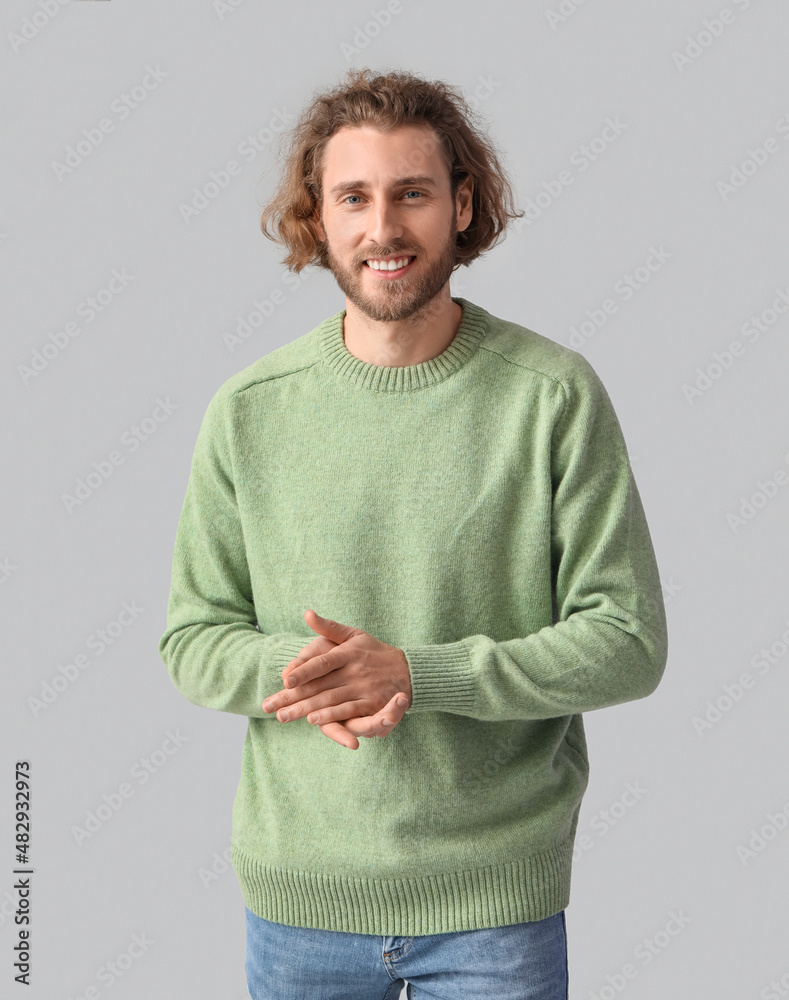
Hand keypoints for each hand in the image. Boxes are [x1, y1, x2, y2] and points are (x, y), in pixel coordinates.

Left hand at [262, 610, 412, 749]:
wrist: (408, 671)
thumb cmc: (374, 652)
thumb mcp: (354, 634)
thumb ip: (328, 627)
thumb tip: (306, 613)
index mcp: (349, 652)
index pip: (322, 661)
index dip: (303, 670)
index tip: (284, 679)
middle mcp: (355, 670)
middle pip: (320, 685)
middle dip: (293, 697)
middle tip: (270, 706)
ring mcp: (363, 688)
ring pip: (330, 700)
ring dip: (306, 709)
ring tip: (284, 716)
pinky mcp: (371, 705)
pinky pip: (348, 711)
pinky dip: (330, 716)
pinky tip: (314, 721)